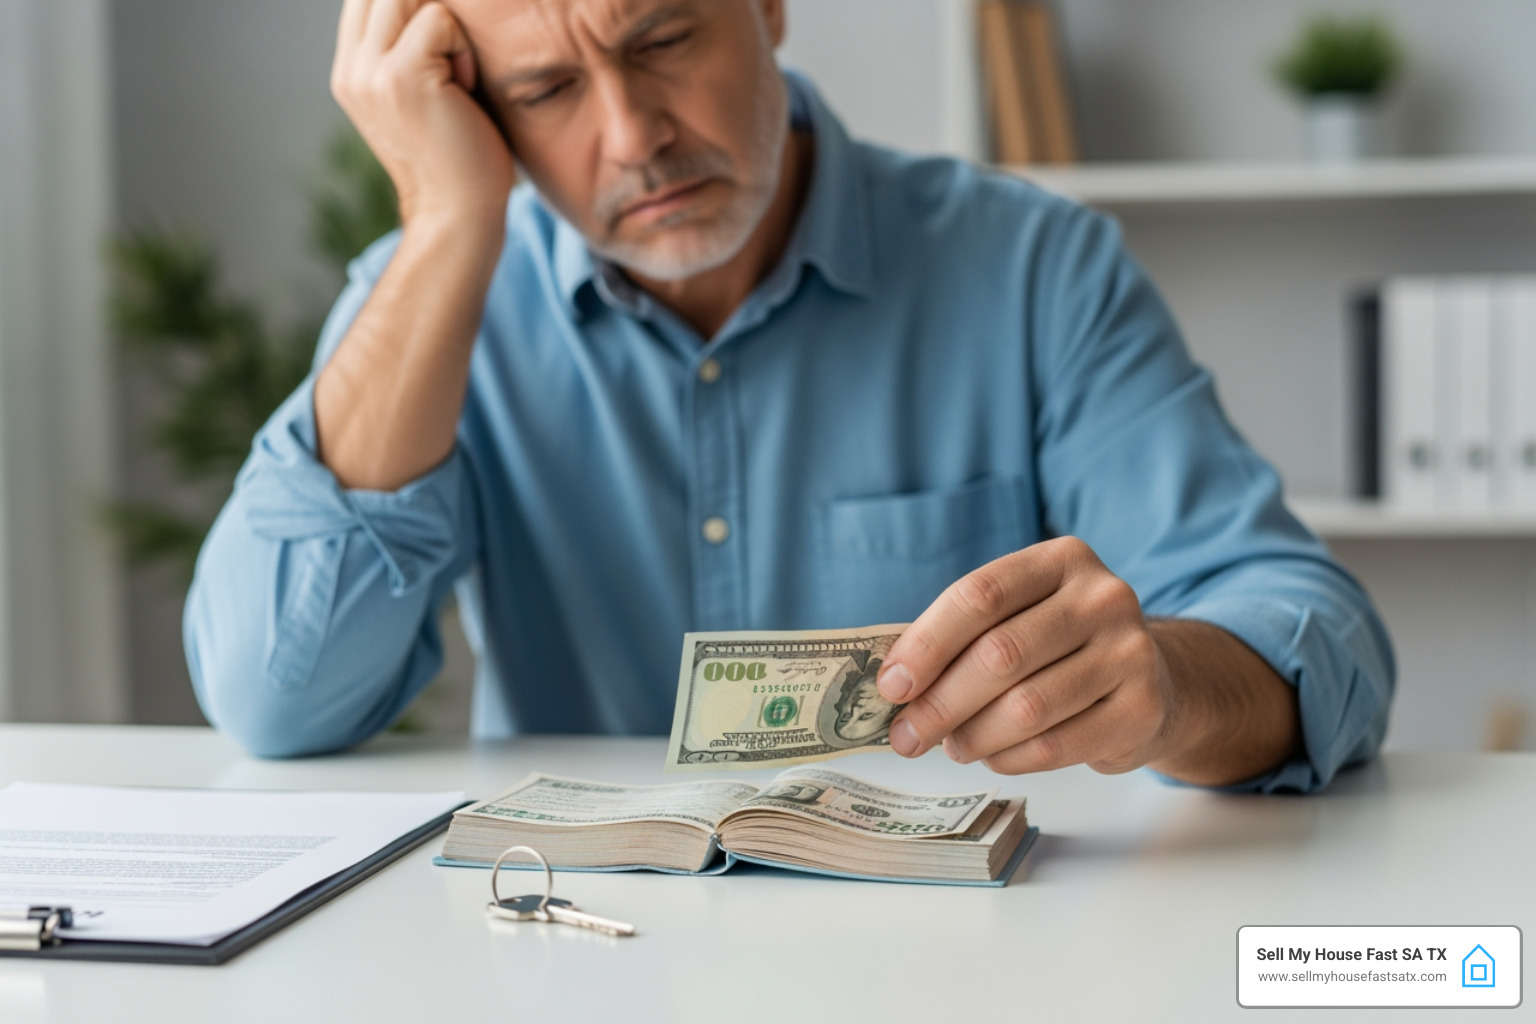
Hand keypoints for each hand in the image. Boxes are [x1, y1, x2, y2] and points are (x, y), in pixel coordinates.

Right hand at [331, 0, 515, 224]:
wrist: (459, 212)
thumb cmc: (459, 153)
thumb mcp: (422, 93)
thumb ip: (410, 48)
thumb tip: (429, 4)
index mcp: (350, 73)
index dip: (408, 5)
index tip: (442, 43)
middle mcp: (351, 71)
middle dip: (429, 10)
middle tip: (453, 63)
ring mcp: (369, 74)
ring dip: (447, 27)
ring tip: (457, 75)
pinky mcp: (399, 78)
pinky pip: (438, 18)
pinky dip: (462, 47)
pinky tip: (463, 88)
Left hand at [878, 537, 1179, 774]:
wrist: (1154, 682)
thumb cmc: (1061, 648)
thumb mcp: (1020, 618)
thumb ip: (963, 637)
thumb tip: (893, 684)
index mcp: (1062, 560)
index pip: (980, 596)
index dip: (927, 643)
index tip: (891, 686)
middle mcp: (1104, 597)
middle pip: (1000, 654)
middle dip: (940, 702)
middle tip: (906, 737)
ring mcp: (1131, 652)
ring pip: (1026, 706)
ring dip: (973, 736)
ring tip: (953, 746)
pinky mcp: (1143, 709)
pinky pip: (1055, 745)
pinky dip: (1010, 758)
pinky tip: (993, 755)